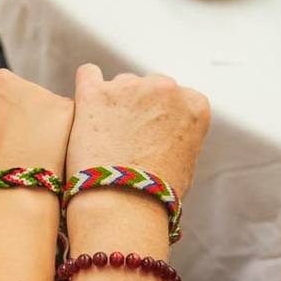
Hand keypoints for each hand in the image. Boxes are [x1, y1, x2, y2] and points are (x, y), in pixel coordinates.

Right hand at [0, 68, 73, 183]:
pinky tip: (51, 157)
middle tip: (17, 149)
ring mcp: (33, 89)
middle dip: (17, 114)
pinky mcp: (62, 105)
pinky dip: (62, 135)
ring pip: (41, 105)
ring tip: (33, 158)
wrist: (3, 199)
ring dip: (41, 124)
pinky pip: (65, 118)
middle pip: (13, 92)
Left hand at [65, 64, 210, 202]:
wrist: (123, 206)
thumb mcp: (187, 163)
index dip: (163, 118)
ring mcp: (130, 87)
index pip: (179, 97)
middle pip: (149, 87)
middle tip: (125, 139)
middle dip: (138, 107)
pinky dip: (87, 88)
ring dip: (113, 103)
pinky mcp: (95, 92)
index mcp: (195, 104)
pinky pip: (88, 74)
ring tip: (104, 138)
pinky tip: (85, 109)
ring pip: (119, 84)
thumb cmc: (155, 196)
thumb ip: (180, 136)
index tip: (152, 137)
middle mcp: (166, 88)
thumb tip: (166, 133)